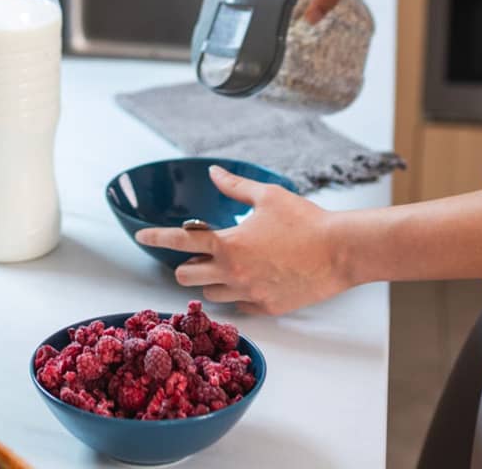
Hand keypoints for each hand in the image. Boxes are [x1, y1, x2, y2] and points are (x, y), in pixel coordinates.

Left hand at [134, 166, 350, 315]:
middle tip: (199, 255)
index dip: (155, 237)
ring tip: (227, 267)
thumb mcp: (268, 196)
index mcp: (229, 244)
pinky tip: (251, 281)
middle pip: (186, 276)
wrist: (340, 251)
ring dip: (210, 281)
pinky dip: (237, 296)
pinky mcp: (266, 308)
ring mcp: (248, 295)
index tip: (140, 236)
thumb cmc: (306, 221)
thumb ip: (234, 186)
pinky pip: (238, 307)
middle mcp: (233, 273)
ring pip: (210, 294)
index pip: (179, 241)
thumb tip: (214, 173)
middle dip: (186, 264)